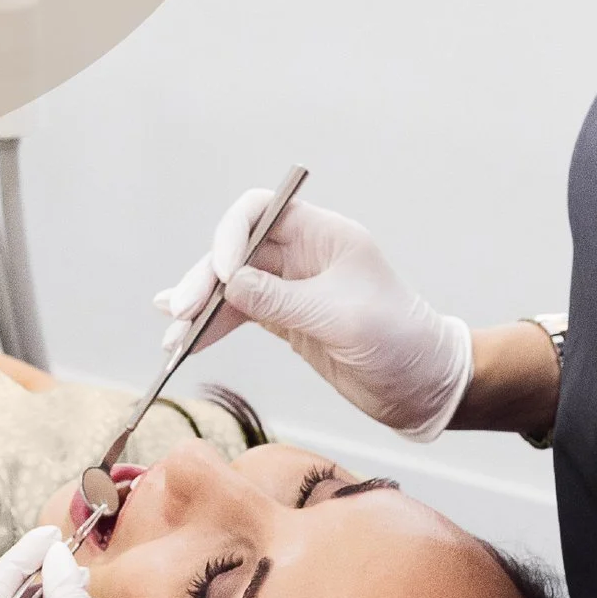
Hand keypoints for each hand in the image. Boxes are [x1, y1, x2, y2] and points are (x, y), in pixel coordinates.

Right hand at [152, 192, 472, 440]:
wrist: (424, 387)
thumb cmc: (399, 342)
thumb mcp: (339, 319)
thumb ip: (282, 299)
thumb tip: (228, 282)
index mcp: (324, 235)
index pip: (261, 210)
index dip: (232, 233)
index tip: (221, 272)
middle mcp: (304, 254)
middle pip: (238, 251)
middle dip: (205, 279)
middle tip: (181, 313)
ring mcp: (293, 287)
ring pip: (233, 286)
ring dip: (201, 308)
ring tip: (171, 337)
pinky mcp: (287, 320)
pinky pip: (239, 314)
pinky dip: (213, 326)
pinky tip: (185, 338)